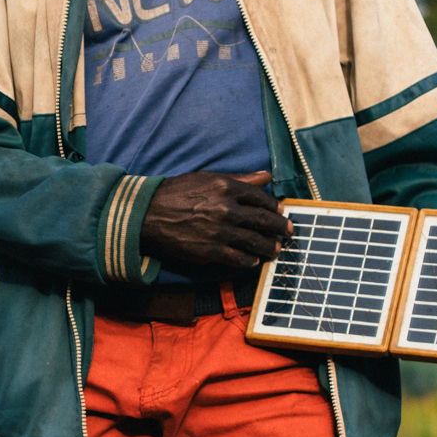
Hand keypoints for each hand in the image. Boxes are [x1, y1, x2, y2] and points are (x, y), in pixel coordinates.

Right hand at [141, 169, 290, 273]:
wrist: (148, 215)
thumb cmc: (177, 193)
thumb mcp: (208, 178)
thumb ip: (240, 179)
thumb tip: (265, 176)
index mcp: (227, 187)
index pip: (261, 197)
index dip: (274, 206)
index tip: (281, 211)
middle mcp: (226, 209)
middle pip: (263, 220)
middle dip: (280, 228)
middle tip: (288, 232)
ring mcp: (220, 232)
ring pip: (255, 241)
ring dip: (269, 247)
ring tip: (275, 249)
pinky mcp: (210, 251)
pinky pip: (238, 258)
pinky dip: (249, 260)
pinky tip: (253, 260)